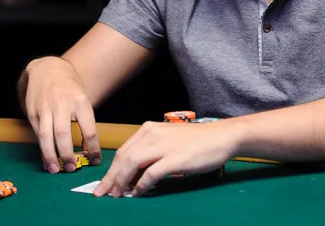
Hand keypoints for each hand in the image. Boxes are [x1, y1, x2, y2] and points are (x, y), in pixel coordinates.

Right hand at [22, 57, 101, 173]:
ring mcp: (46, 108)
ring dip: (50, 156)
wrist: (48, 69)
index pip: (89, 130)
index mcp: (81, 102)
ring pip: (46, 136)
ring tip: (55, 169)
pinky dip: (42, 148)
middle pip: (64, 134)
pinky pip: (37, 133)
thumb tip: (87, 150)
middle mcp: (62, 104)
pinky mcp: (33, 112)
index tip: (95, 161)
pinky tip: (46, 159)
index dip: (93, 149)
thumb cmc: (70, 89)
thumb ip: (85, 123)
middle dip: (67, 154)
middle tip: (71, 169)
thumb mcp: (83, 101)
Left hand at [93, 120, 239, 197]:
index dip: (111, 169)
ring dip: (121, 182)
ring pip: (131, 164)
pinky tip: (138, 193)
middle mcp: (152, 135)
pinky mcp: (174, 159)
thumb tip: (134, 172)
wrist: (222, 136)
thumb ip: (151, 150)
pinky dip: (141, 185)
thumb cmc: (197, 140)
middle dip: (111, 178)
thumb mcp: (169, 139)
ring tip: (117, 196)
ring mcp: (163, 146)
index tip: (105, 183)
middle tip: (102, 194)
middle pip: (123, 158)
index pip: (123, 150)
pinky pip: (150, 174)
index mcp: (149, 129)